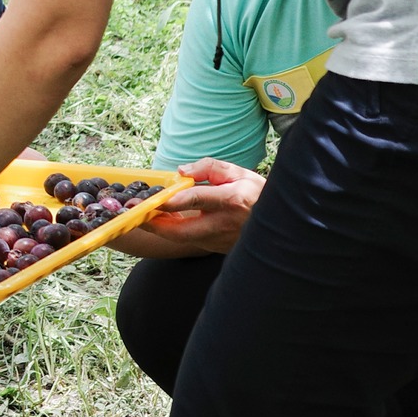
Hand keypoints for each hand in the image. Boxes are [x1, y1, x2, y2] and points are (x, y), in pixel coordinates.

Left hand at [137, 158, 264, 254]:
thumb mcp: (238, 172)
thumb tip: (182, 172)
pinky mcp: (219, 249)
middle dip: (156, 224)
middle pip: (183, 230)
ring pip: (184, 239)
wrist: (281, 223)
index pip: (197, 199)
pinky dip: (174, 232)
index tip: (154, 199)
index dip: (173, 199)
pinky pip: (191, 241)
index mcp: (233, 200)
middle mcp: (226, 224)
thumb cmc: (258, 193)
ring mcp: (222, 241)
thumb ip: (209, 168)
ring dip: (161, 229)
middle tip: (136, 214)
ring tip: (142, 216)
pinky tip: (161, 222)